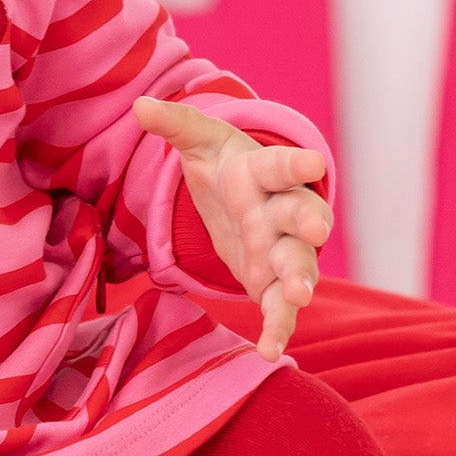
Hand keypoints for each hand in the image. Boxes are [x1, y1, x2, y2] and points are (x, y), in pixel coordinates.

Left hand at [132, 96, 330, 360]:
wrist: (238, 199)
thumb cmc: (223, 166)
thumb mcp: (200, 142)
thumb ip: (175, 124)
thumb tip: (140, 104)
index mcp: (264, 172)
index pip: (281, 166)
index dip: (296, 165)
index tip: (313, 164)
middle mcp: (281, 210)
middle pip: (300, 215)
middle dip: (309, 223)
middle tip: (315, 230)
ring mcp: (282, 249)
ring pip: (298, 264)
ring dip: (300, 280)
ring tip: (298, 298)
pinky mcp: (271, 283)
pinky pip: (279, 308)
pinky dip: (278, 328)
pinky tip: (269, 351)